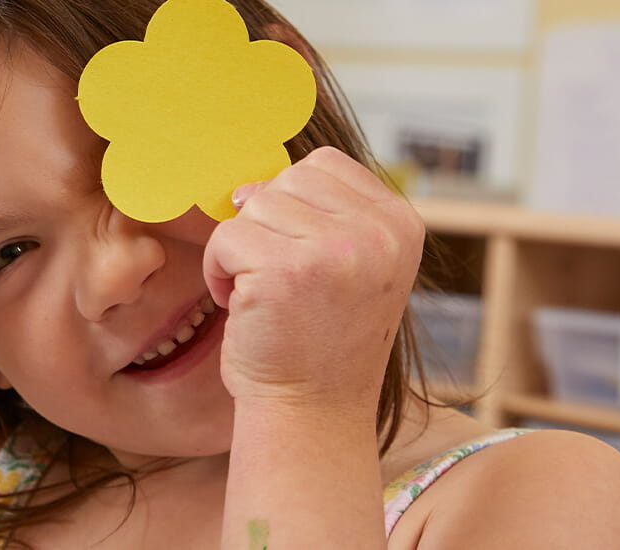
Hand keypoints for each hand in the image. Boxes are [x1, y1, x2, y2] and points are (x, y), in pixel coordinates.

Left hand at [202, 147, 423, 411]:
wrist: (311, 411)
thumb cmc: (319, 340)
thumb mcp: (351, 266)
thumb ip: (322, 215)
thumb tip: (249, 186)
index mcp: (400, 224)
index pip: (325, 166)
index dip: (293, 206)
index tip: (300, 261)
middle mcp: (377, 232)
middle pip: (286, 181)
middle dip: (266, 228)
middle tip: (280, 283)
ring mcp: (335, 249)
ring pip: (254, 207)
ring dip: (241, 251)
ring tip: (264, 296)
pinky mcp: (286, 270)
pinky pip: (226, 237)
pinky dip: (219, 271)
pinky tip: (244, 307)